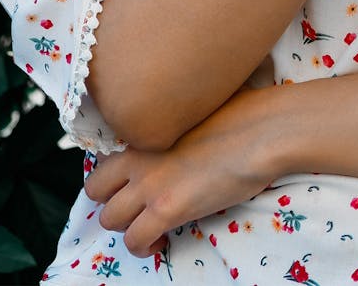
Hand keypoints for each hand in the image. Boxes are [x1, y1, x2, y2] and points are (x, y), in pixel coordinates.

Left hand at [84, 87, 277, 255]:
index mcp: (145, 129)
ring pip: (109, 219)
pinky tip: (161, 242)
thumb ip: (175, 122)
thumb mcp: (196, 109)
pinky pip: (134, 241)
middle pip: (96, 190)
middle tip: (138, 209)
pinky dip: (144, 247)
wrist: (262, 132)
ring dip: (128, 227)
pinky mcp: (166, 209)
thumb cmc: (243, 113)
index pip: (104, 158)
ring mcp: (149, 184)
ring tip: (151, 228)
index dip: (116, 178)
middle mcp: (138, 156)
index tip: (134, 186)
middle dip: (113, 203)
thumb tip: (182, 132)